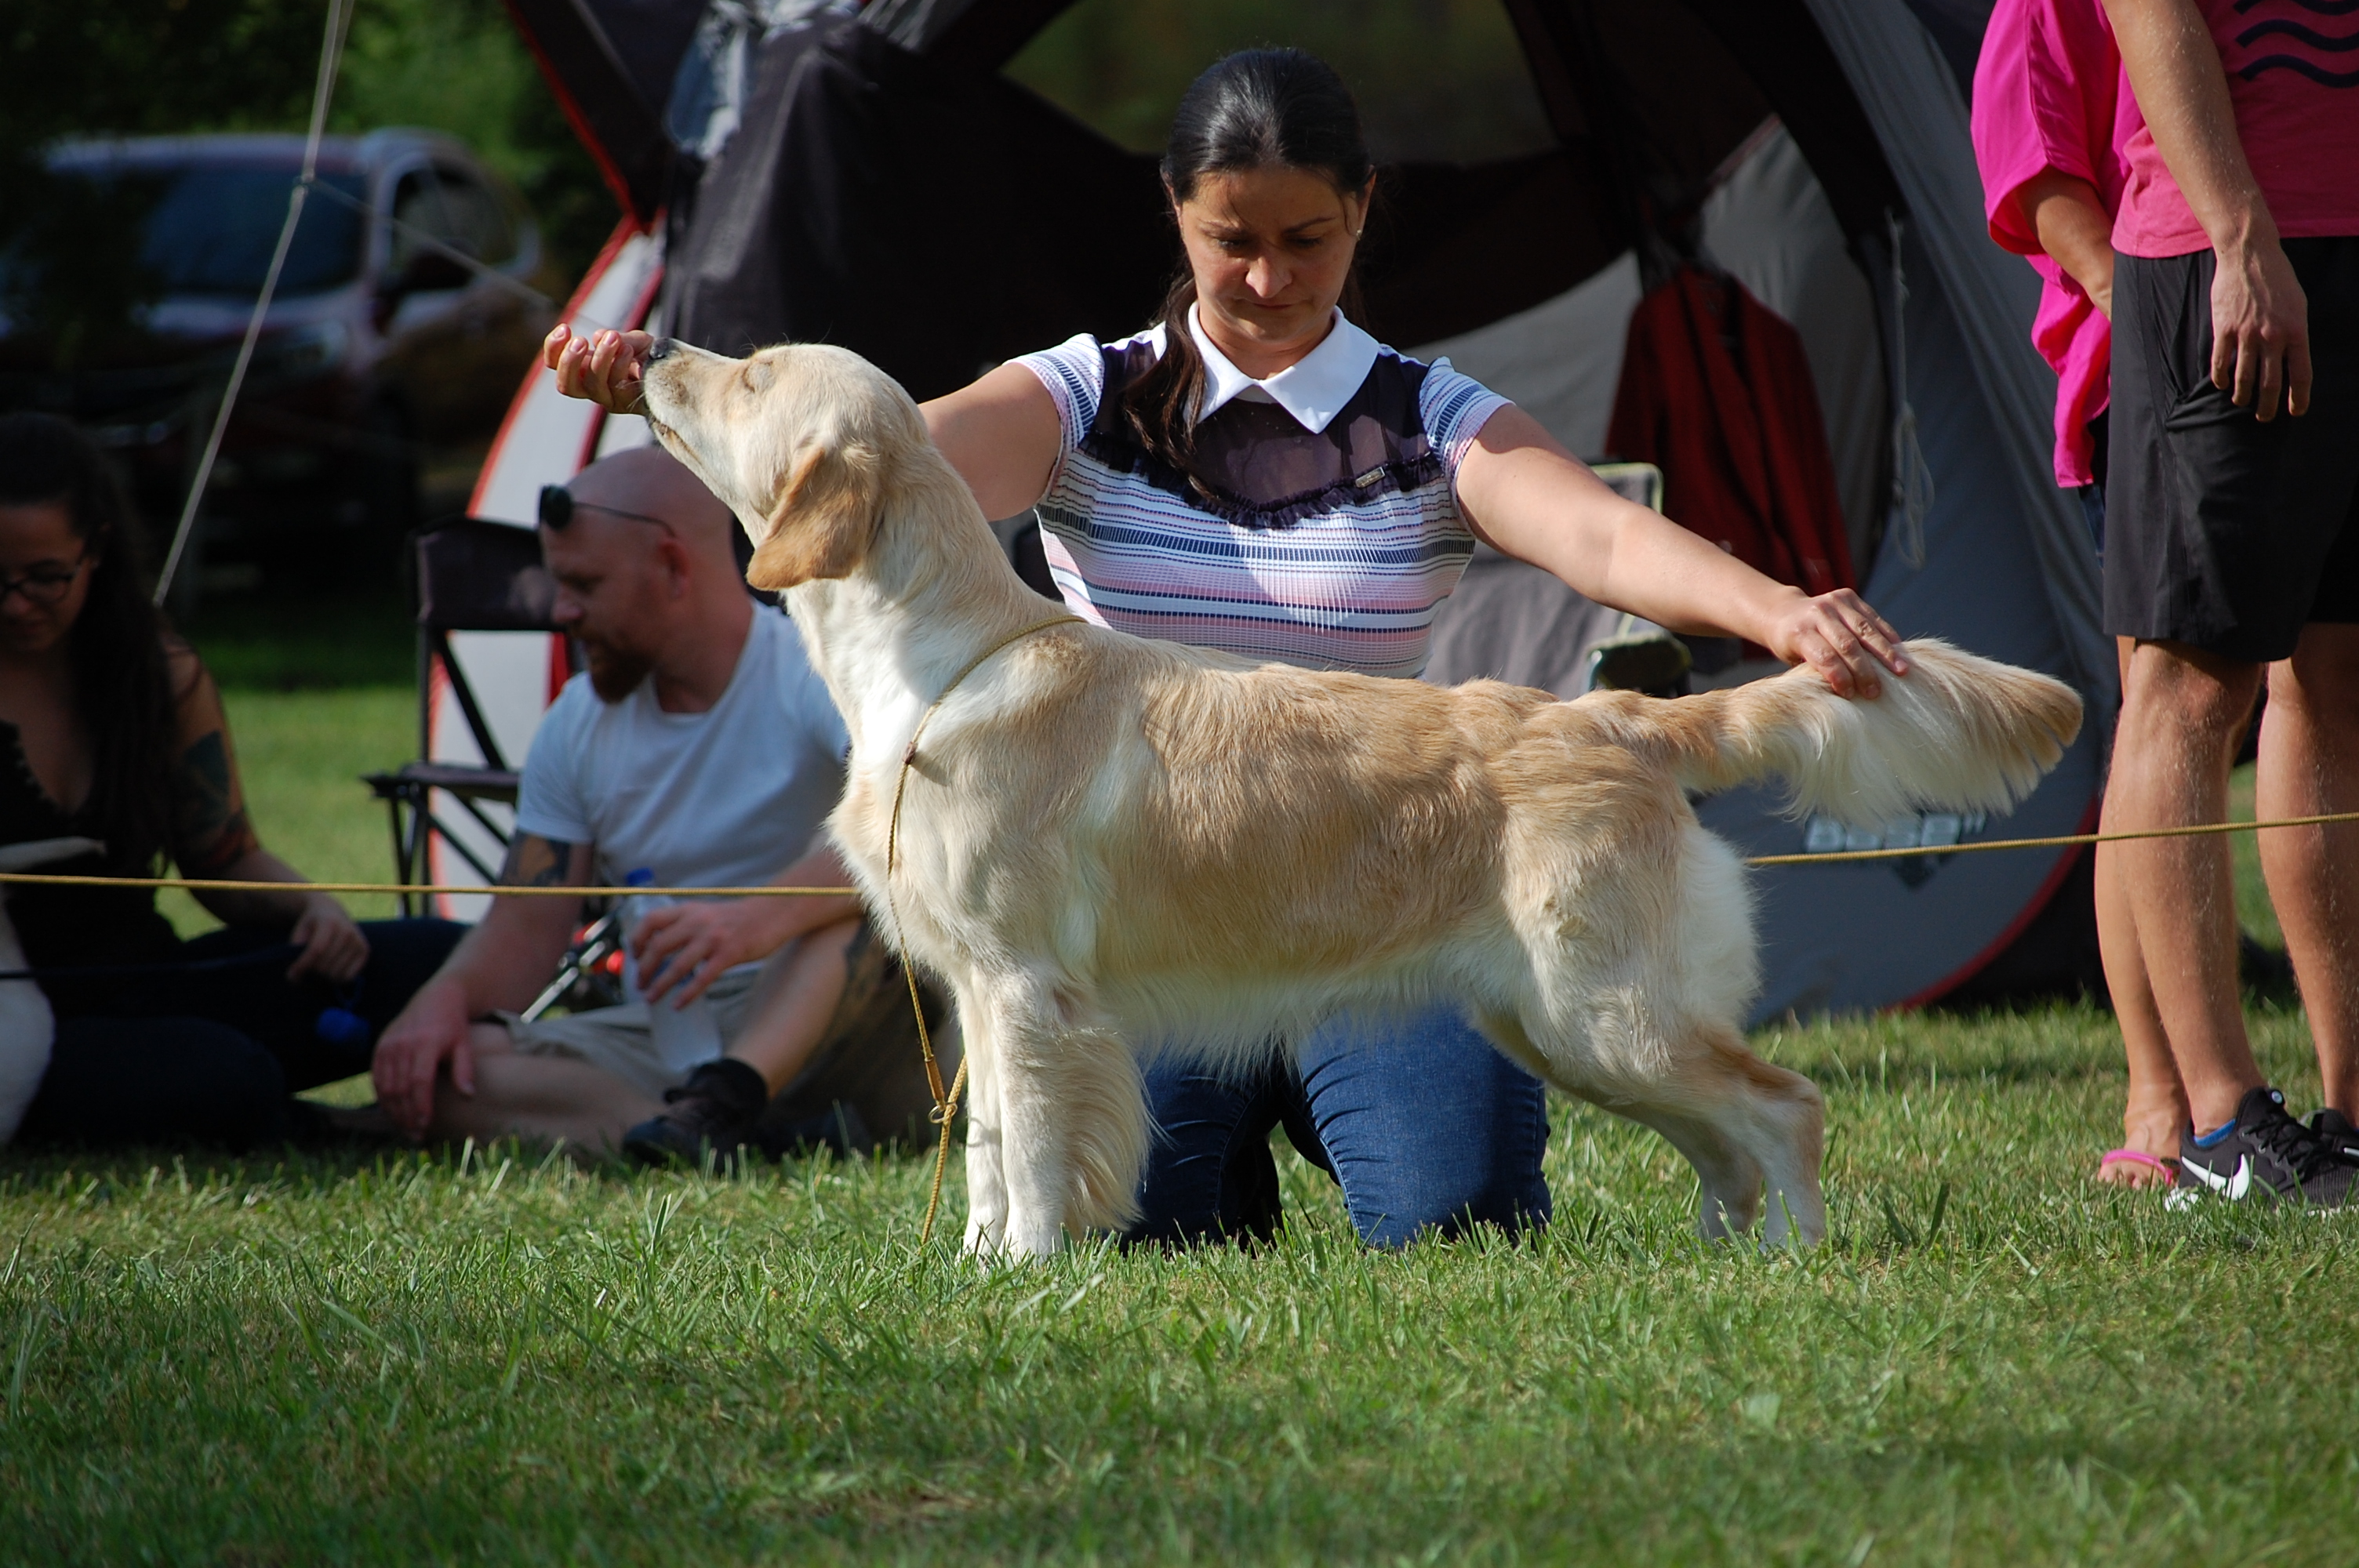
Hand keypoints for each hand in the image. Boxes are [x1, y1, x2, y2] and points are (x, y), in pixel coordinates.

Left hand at [285, 893, 367, 983]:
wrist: (332, 912)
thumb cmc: (312, 925)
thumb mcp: (300, 931)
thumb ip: (295, 952)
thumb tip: (294, 978)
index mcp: (329, 922)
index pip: (316, 950)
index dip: (302, 965)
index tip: (291, 975)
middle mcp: (347, 931)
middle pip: (325, 965)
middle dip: (310, 971)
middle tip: (304, 970)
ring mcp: (358, 941)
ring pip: (336, 974)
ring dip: (323, 977)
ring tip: (318, 968)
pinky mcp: (365, 951)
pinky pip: (348, 977)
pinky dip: (337, 978)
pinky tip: (332, 969)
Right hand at [372, 981, 475, 1139]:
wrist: (436, 998)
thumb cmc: (454, 1026)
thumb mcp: (465, 1045)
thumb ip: (465, 1070)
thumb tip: (468, 1097)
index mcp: (425, 1043)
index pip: (419, 1082)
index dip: (420, 1106)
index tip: (425, 1126)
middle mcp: (402, 1044)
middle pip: (400, 1088)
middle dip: (406, 1115)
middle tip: (416, 1136)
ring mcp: (388, 1045)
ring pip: (386, 1086)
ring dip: (394, 1111)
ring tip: (406, 1129)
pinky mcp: (380, 1047)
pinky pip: (377, 1078)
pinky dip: (383, 1098)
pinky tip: (393, 1112)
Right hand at [544, 324, 653, 413]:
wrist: (673, 370)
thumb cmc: (648, 355)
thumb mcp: (631, 340)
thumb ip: (614, 338)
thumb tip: (597, 336)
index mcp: (583, 369)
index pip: (555, 364)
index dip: (553, 348)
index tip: (565, 328)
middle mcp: (591, 387)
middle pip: (566, 385)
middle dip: (569, 362)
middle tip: (580, 340)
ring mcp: (609, 398)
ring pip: (593, 385)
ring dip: (600, 358)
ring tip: (613, 338)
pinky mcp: (627, 403)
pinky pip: (617, 385)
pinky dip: (620, 364)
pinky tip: (628, 350)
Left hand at [630, 899, 791, 1006]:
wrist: (774, 912)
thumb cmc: (740, 918)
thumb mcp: (708, 913)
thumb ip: (688, 925)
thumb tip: (663, 949)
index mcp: (690, 910)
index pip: (652, 920)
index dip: (638, 939)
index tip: (634, 955)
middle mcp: (698, 921)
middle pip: (659, 947)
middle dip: (644, 969)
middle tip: (640, 985)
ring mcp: (713, 938)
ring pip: (677, 965)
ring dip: (660, 985)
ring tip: (651, 999)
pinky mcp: (729, 953)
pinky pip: (702, 978)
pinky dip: (687, 994)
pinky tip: (679, 1005)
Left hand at [1758, 588, 1907, 698]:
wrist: (1783, 611)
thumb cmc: (1790, 645)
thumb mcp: (1794, 659)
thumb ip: (1818, 670)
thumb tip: (1848, 694)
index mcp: (1799, 632)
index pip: (1825, 657)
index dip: (1841, 677)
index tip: (1852, 695)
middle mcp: (1817, 614)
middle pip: (1848, 645)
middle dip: (1865, 671)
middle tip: (1877, 692)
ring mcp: (1833, 602)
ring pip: (1865, 630)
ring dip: (1886, 653)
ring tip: (1902, 671)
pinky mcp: (1847, 596)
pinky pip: (1872, 617)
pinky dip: (1887, 635)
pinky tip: (1899, 650)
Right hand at [2211, 234, 2309, 420]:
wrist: (2249, 255)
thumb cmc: (2276, 279)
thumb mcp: (2297, 305)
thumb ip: (2293, 333)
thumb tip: (2289, 359)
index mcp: (2296, 330)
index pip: (2301, 374)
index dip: (2299, 398)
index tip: (2295, 412)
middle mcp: (2273, 336)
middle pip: (2271, 383)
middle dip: (2267, 406)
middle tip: (2264, 417)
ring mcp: (2247, 334)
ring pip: (2244, 378)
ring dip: (2242, 395)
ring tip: (2241, 402)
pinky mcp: (2224, 329)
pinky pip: (2220, 363)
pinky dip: (2220, 378)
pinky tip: (2221, 384)